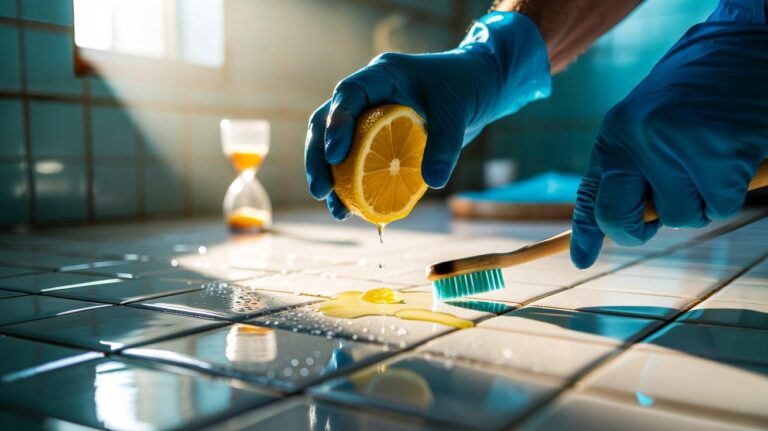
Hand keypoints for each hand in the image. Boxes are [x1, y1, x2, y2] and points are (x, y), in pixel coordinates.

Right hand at [305, 11, 550, 219]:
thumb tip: (434, 181)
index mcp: (382, 76)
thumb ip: (446, 146)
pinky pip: (356, 162)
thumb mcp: (457, 114)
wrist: (475, 90)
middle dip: (318, 158)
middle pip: (326, 121)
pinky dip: (353, 186)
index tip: (336, 156)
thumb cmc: (464, 90)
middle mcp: (368, 95)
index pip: (349, 94)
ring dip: (331, 178)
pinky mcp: (375, 139)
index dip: (337, 124)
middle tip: (320, 190)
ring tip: (336, 210)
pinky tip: (353, 211)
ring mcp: (368, 118)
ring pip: (333, 145)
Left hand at [571, 0, 767, 267]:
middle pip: (620, 220)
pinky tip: (733, 152)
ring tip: (710, 155)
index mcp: (614, 133)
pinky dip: (732, 189)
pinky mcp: (717, 154)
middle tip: (671, 201)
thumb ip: (631, 167)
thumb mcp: (648, 123)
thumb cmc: (699, 89)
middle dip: (642, 226)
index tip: (581, 260)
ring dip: (701, 199)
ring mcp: (673, 147)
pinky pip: (720, 205)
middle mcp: (634, 140)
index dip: (585, 232)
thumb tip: (616, 224)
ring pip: (680, 217)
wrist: (745, 45)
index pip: (590, 195)